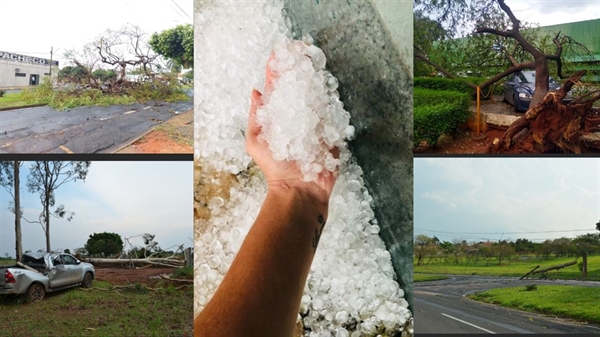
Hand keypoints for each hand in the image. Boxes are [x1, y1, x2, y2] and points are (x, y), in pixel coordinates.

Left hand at [245, 57, 338, 204]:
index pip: (278, 88)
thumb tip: (255, 91)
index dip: (278, 70)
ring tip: (311, 60)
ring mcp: (314, 123)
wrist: (299, 190)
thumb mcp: (255, 141)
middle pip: (298, 87)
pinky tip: (325, 83)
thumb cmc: (275, 168)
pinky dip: (328, 99)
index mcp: (278, 117)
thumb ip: (256, 117)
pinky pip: (330, 112)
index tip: (279, 53)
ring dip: (313, 78)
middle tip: (299, 50)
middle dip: (298, 68)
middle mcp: (296, 117)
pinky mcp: (330, 132)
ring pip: (315, 96)